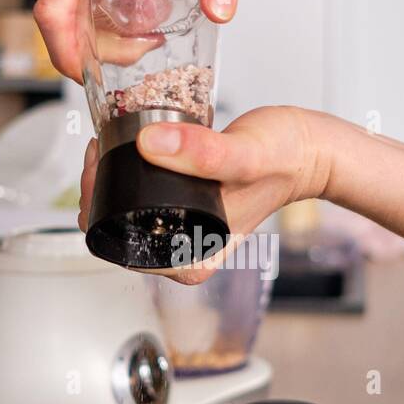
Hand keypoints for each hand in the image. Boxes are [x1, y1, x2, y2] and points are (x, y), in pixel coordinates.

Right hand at [33, 0, 240, 82]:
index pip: (54, 11)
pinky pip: (64, 7)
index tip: (93, 75)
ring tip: (138, 36)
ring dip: (92, 40)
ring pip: (60, 17)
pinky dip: (88, 25)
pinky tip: (123, 23)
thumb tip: (220, 10)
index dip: (66, 53)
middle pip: (58, 21)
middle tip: (140, 50)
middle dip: (91, 51)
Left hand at [79, 106, 329, 283]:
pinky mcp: (180, 204)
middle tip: (99, 147)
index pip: (118, 245)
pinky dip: (126, 170)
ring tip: (109, 143)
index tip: (98, 166)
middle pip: (113, 227)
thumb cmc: (285, 159)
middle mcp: (182, 250)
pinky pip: (138, 193)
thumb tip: (152, 145)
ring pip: (122, 209)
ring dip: (108, 176)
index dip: (96, 205)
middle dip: (97, 186)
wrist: (308, 148)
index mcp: (191, 260)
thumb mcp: (245, 156)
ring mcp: (180, 228)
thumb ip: (204, 154)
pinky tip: (125, 145)